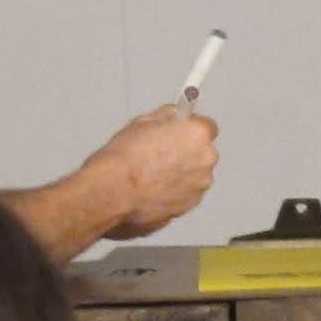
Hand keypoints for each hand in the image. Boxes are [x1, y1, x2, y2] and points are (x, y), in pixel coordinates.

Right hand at [88, 104, 218, 238]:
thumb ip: (167, 117)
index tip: (181, 131)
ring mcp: (200, 185)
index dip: (190, 129)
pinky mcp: (190, 205)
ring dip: (182, 173)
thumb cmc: (125, 158)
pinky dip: (176, 191)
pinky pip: (187, 192)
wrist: (114, 192)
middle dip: (187, 152)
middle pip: (203, 152)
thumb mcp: (144, 122)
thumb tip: (175, 116)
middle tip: (161, 154)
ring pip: (195, 174)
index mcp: (197, 134)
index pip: (207, 126)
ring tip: (154, 174)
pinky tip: (154, 188)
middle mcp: (205, 160)